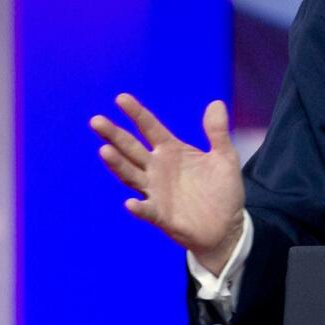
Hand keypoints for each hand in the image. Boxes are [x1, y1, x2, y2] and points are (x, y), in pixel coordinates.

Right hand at [90, 93, 245, 273]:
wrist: (227, 226)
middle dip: (115, 135)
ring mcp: (156, 192)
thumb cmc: (222, 190)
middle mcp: (158, 169)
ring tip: (104, 151)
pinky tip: (130, 202)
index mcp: (172, 151)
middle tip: (96, 121)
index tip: (121, 98)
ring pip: (131, 175)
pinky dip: (138, 207)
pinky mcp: (161, 215)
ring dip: (118, 165)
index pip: (151, 128)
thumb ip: (217, 132)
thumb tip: (216, 103)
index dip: (137, 114)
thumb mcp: (224, 158)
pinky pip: (147, 210)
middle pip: (132, 149)